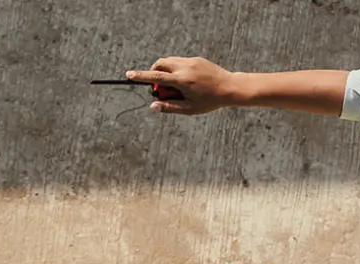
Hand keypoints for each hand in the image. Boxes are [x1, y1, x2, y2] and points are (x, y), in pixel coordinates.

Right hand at [125, 57, 243, 114]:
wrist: (230, 88)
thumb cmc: (210, 101)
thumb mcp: (190, 109)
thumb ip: (170, 107)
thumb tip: (153, 107)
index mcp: (182, 81)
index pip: (156, 77)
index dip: (140, 76)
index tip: (129, 74)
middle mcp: (185, 68)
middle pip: (159, 65)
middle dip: (154, 73)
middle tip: (161, 88)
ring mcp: (191, 61)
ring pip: (169, 61)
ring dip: (165, 70)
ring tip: (176, 85)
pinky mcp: (196, 59)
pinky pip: (180, 61)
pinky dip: (176, 68)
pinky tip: (188, 80)